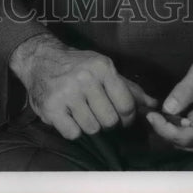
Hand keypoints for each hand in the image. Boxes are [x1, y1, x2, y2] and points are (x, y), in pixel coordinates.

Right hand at [10, 34, 156, 139]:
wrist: (39, 58)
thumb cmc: (76, 65)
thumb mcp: (103, 69)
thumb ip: (129, 89)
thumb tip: (154, 105)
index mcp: (102, 67)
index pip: (127, 106)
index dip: (126, 116)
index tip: (118, 114)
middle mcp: (85, 78)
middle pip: (110, 121)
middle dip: (106, 121)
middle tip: (96, 111)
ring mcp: (67, 93)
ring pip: (93, 129)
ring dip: (88, 125)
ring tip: (80, 111)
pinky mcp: (51, 107)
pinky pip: (73, 133)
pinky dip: (72, 129)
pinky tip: (68, 116)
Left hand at [146, 54, 192, 150]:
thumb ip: (183, 91)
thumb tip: (167, 109)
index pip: (186, 134)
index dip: (165, 129)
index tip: (151, 116)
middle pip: (185, 142)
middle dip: (164, 130)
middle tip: (152, 115)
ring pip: (188, 145)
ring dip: (171, 133)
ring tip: (161, 117)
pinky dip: (181, 136)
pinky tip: (174, 122)